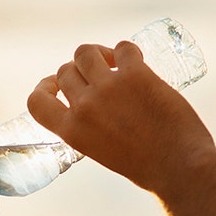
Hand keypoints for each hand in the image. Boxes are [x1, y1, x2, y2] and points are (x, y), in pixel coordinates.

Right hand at [27, 41, 215, 195]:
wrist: (179, 166)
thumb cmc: (145, 166)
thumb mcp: (99, 150)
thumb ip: (87, 127)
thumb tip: (90, 105)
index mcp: (71, 131)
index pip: (37, 101)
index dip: (44, 87)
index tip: (54, 84)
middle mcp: (84, 106)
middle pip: (66, 70)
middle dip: (79, 70)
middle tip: (97, 75)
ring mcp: (109, 87)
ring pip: (86, 52)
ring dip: (97, 54)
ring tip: (113, 62)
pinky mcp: (136, 74)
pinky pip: (122, 48)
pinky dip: (126, 51)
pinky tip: (134, 61)